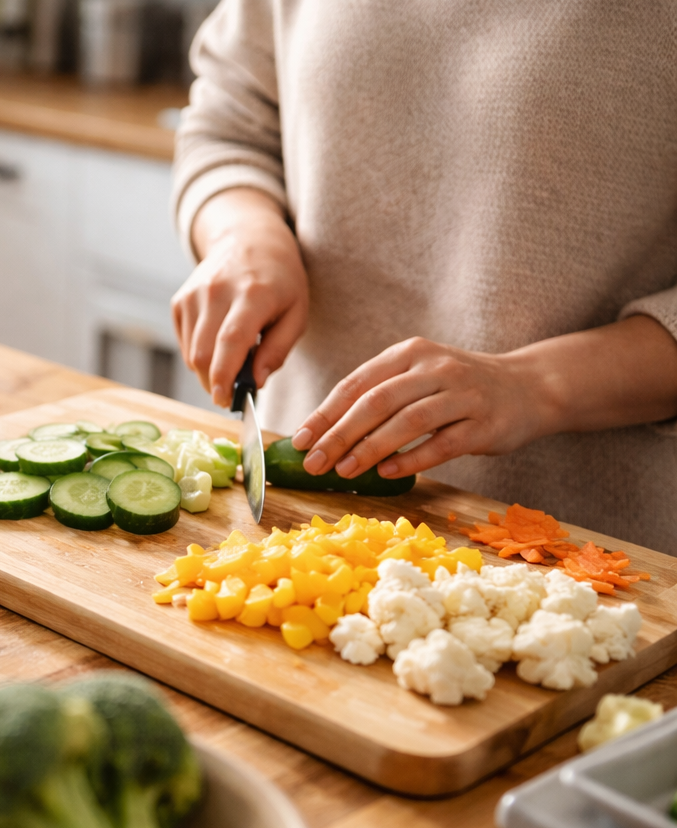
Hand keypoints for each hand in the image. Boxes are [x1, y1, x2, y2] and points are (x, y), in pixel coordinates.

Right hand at [173, 188, 308, 407]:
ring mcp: (194, 294)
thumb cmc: (280, 281)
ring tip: (230, 367)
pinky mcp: (180, 300)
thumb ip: (278, 350)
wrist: (249, 240)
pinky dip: (198, 356)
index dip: (225, 376)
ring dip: (207, 372)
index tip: (226, 401)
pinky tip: (217, 347)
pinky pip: (184, 343)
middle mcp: (217, 291)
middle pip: (204, 353)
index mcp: (252, 294)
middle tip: (232, 394)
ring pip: (191, 352)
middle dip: (215, 383)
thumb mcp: (296, 313)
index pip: (230, 341)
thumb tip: (255, 383)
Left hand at [291, 338, 552, 479]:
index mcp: (409, 354)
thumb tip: (323, 433)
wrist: (530, 387)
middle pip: (376, 402)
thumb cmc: (457, 388)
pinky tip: (387, 473)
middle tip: (314, 462)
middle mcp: (435, 368)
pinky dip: (412, 459)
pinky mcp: (485, 423)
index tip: (299, 440)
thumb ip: (378, 396)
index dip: (324, 413)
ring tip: (344, 470)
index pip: (356, 384)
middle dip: (339, 434)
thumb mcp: (417, 377)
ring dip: (370, 448)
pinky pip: (442, 444)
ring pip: (407, 422)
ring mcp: (463, 394)